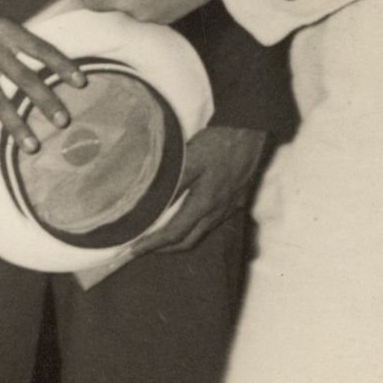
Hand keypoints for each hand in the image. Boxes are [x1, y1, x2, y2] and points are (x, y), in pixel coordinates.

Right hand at [0, 0, 84, 152]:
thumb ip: (17, 41)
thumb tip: (47, 61)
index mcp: (5, 31)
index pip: (40, 48)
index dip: (61, 64)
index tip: (80, 81)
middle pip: (24, 78)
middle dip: (45, 101)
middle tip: (62, 120)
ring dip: (16, 125)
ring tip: (31, 145)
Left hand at [135, 124, 266, 254]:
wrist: (249, 132)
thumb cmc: (217, 144)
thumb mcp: (189, 160)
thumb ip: (172, 185)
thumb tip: (152, 207)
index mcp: (205, 203)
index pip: (174, 234)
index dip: (152, 245)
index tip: (133, 250)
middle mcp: (218, 212)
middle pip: (188, 241)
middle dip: (163, 248)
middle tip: (141, 247)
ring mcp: (229, 208)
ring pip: (200, 234)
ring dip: (178, 240)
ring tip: (158, 237)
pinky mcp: (236, 202)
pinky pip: (211, 223)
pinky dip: (193, 228)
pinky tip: (185, 219)